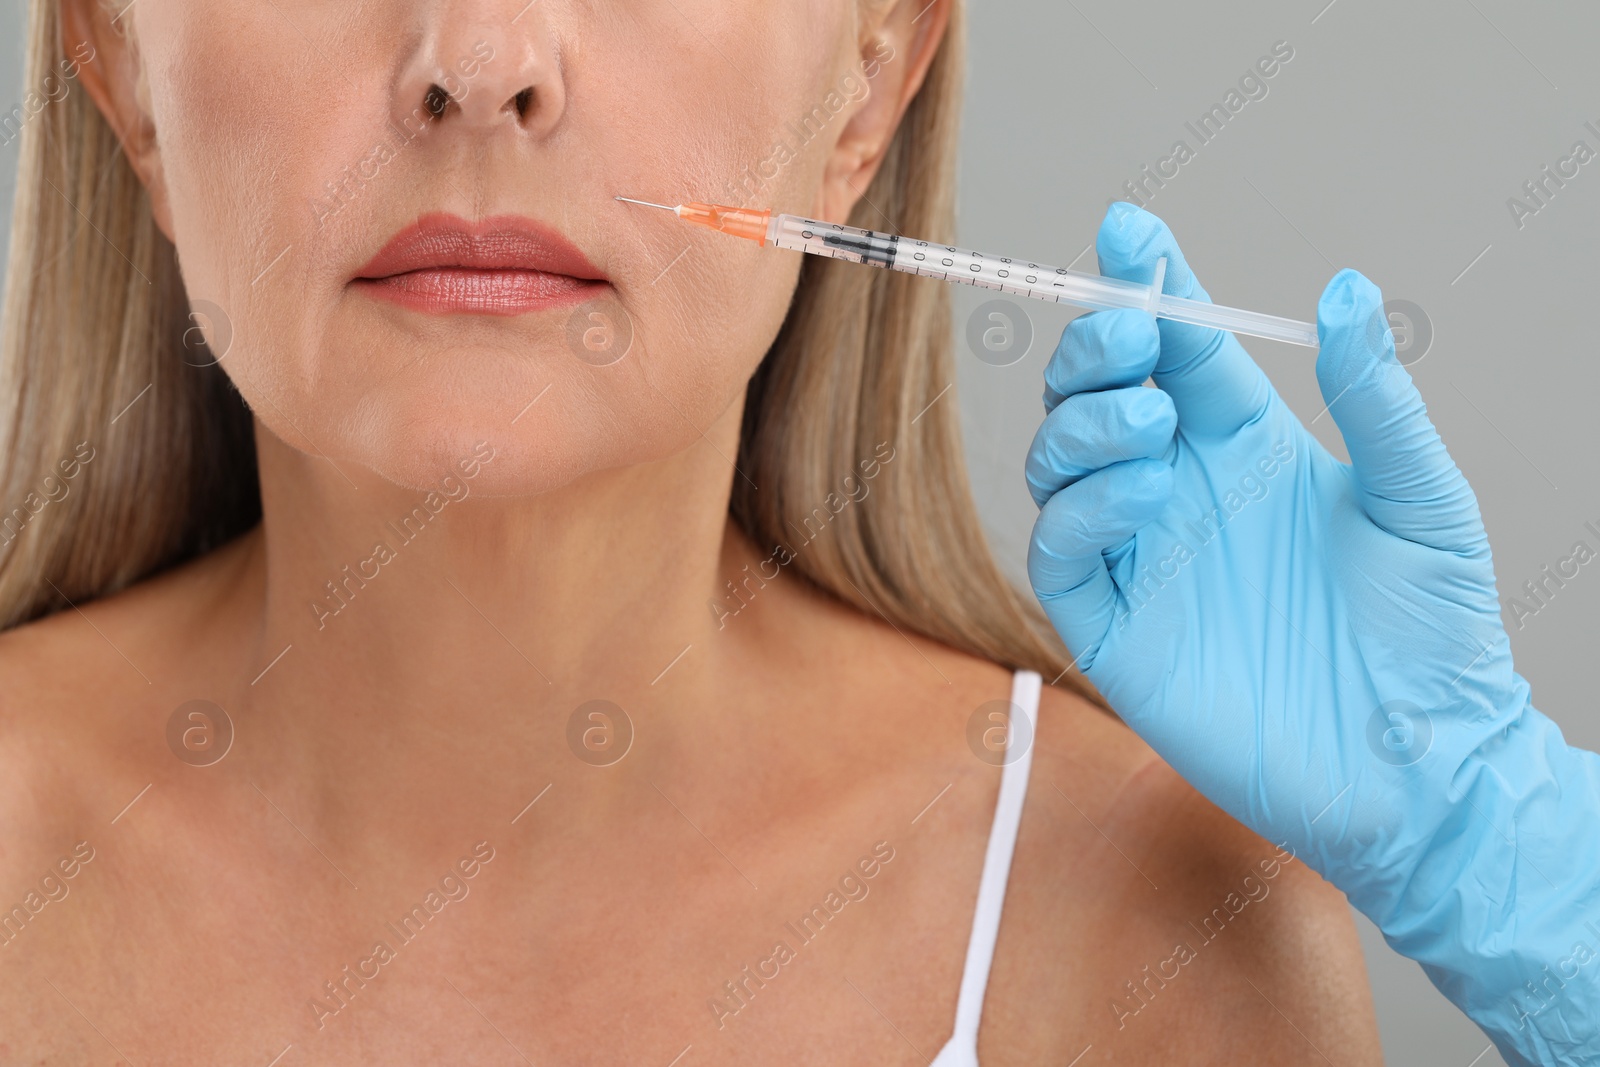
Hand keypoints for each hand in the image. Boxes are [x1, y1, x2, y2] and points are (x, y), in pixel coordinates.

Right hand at [1026, 202, 1599, 1065]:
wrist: (1419, 764)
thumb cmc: (1432, 630)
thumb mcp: (1421, 497)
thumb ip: (1373, 399)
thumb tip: (1346, 291)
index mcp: (1247, 449)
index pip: (1180, 350)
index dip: (1148, 286)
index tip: (1131, 230)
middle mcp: (1180, 492)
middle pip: (1098, 394)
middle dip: (1098, 348)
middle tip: (1132, 332)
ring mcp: (1139, 557)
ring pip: (1058, 461)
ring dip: (1088, 424)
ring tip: (1156, 428)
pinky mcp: (1111, 627)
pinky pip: (1058, 549)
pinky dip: (1081, 508)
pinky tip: (1142, 495)